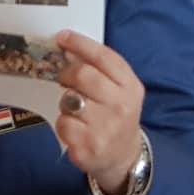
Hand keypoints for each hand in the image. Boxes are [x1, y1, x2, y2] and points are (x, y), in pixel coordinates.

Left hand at [52, 31, 145, 194]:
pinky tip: (76, 128)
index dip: (80, 44)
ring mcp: (105, 129)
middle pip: (82, 75)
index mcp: (130, 87)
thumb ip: (99, 68)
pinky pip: (63, 124)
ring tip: (77, 109)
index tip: (63, 38)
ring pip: (68, 100)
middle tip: (64, 77)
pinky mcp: (88, 147)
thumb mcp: (120, 89)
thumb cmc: (117, 116)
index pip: (104, 57)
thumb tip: (68, 48)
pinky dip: (64, 124)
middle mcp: (121, 107)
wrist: (124, 156)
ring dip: (66, 102)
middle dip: (67, 73)